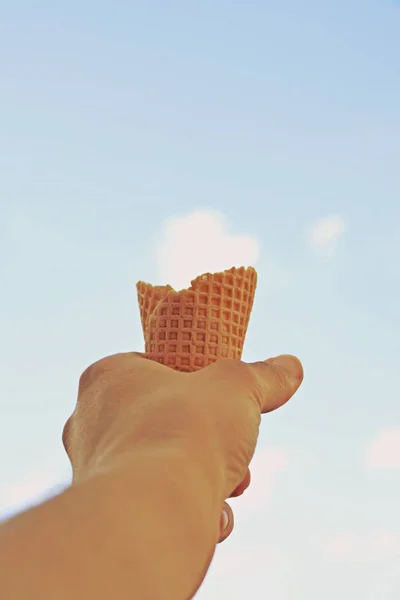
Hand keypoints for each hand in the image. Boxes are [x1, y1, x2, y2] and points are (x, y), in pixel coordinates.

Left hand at [62, 352, 302, 543]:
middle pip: (163, 420)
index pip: (151, 367)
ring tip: (231, 485)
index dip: (193, 382)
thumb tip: (291, 366)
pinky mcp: (105, 513)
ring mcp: (91, 470)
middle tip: (236, 448)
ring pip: (161, 465)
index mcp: (107, 377)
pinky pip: (154, 504)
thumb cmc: (185, 429)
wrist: (154, 511)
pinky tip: (211, 517)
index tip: (221, 399)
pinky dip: (189, 510)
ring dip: (205, 475)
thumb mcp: (238, 387)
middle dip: (209, 438)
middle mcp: (88, 422)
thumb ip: (264, 376)